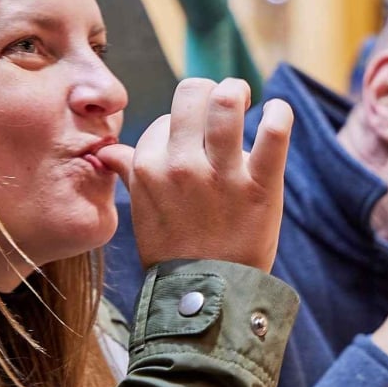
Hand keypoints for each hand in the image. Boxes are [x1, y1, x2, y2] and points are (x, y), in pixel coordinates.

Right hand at [103, 77, 291, 271]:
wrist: (206, 296)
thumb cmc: (174, 252)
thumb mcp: (144, 211)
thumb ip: (131, 173)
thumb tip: (107, 151)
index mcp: (150, 166)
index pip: (168, 118)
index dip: (184, 124)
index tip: (195, 140)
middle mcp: (181, 164)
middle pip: (194, 93)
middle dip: (211, 91)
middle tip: (227, 101)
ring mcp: (221, 175)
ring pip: (227, 103)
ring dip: (239, 92)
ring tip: (247, 98)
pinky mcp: (260, 186)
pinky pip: (274, 134)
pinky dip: (280, 115)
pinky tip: (278, 113)